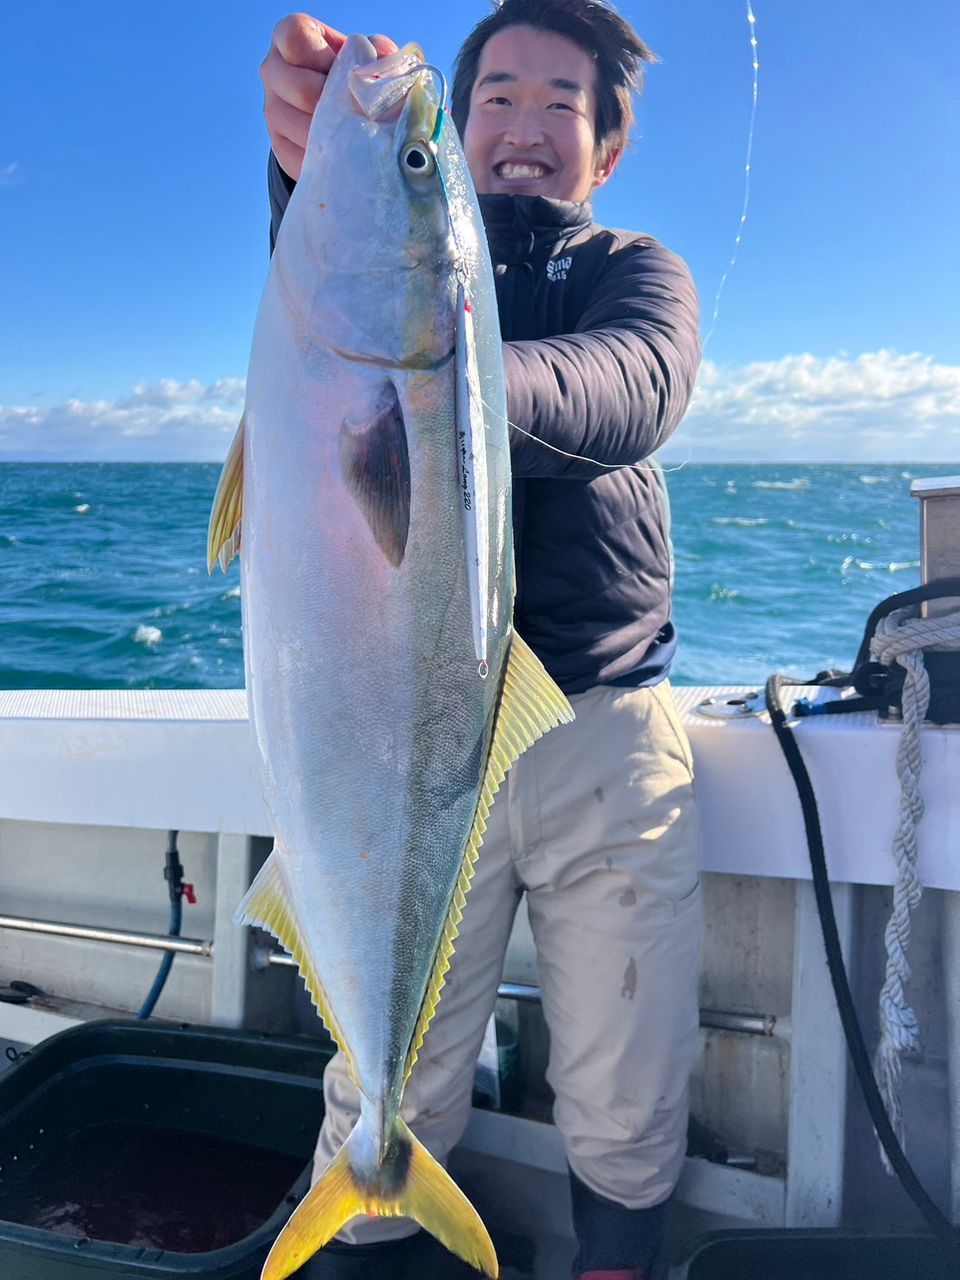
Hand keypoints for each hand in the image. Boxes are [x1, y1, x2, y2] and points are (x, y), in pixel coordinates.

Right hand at [261, 14, 398, 180]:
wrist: (340, 113)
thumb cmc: (355, 75)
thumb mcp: (367, 55)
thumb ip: (377, 52)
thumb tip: (385, 63)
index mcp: (290, 38)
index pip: (295, 38)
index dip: (323, 55)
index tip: (344, 69)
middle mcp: (273, 71)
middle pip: (300, 88)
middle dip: (336, 102)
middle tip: (360, 110)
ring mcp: (272, 110)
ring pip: (301, 126)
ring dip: (335, 134)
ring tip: (359, 134)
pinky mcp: (279, 146)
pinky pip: (303, 156)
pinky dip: (330, 158)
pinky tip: (347, 154)